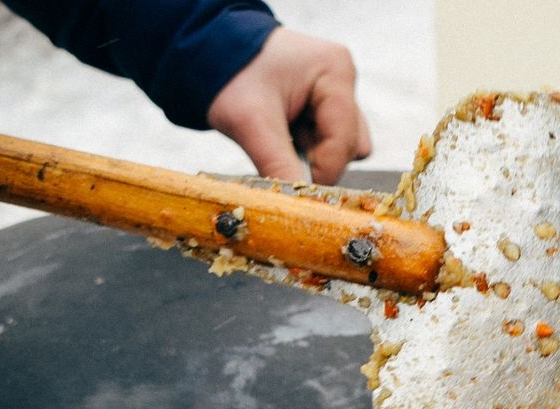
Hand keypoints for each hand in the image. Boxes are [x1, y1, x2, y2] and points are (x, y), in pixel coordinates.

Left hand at [207, 27, 370, 183]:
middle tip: (282, 153)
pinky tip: (284, 134)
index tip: (296, 188)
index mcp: (335, 72)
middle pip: (352, 144)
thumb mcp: (250, 122)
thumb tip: (298, 208)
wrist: (207, 50)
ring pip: (345, 145)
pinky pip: (329, 139)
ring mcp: (336, 91)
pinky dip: (308, 147)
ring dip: (315, 154)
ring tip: (281, 138)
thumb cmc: (229, 74)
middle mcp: (343, 78)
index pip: (345, 139)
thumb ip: (277, 164)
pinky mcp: (325, 103)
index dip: (324, 170)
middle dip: (319, 160)